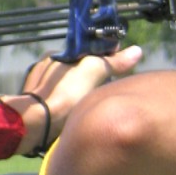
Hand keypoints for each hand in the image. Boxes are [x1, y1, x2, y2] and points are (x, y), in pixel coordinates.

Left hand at [17, 46, 143, 152]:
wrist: (38, 123)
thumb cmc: (65, 94)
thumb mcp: (94, 71)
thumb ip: (114, 62)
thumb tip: (138, 51)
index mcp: (57, 55)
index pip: (86, 52)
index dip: (105, 56)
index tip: (120, 64)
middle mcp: (46, 68)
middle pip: (78, 69)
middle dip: (94, 76)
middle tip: (109, 87)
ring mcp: (40, 88)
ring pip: (68, 86)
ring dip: (81, 92)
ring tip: (95, 104)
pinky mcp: (37, 108)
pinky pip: (58, 102)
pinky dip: (69, 106)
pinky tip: (77, 115)